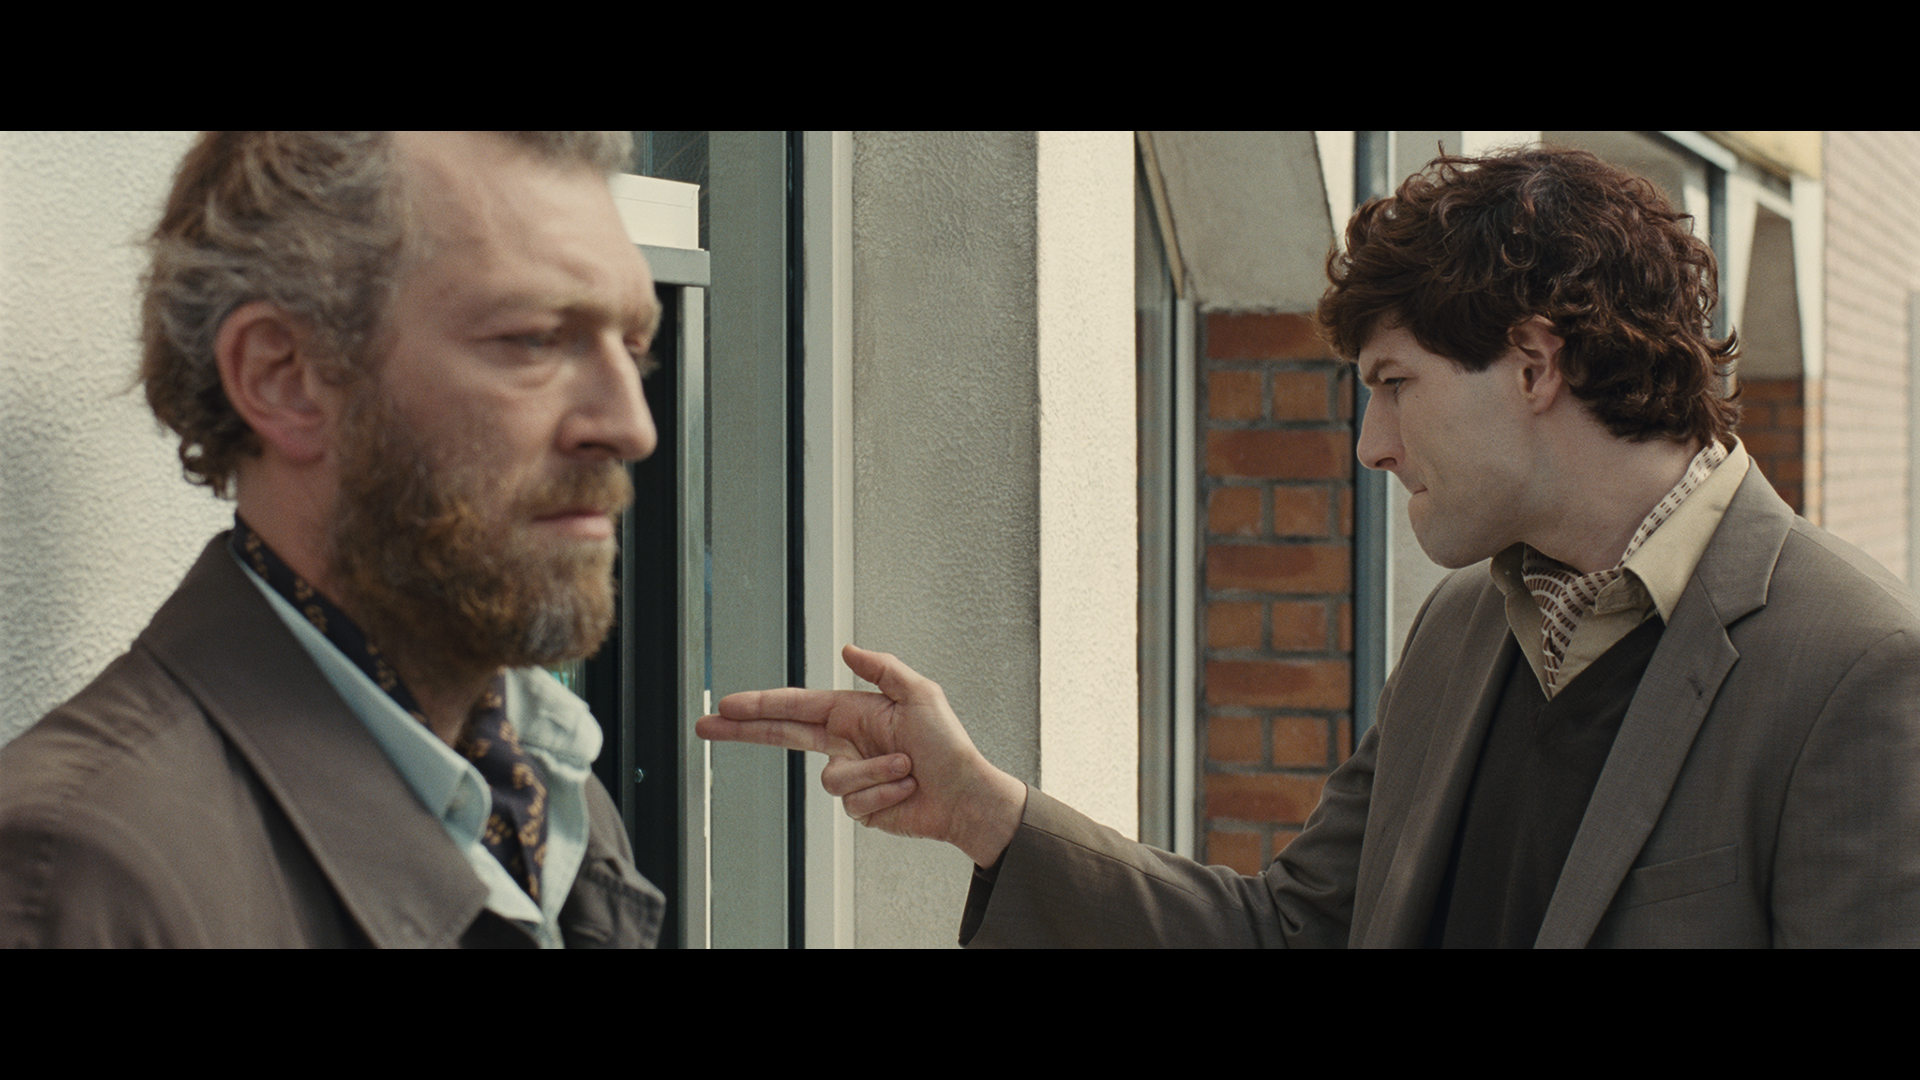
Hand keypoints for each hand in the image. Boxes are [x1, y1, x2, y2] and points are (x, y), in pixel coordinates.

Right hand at [695, 644, 1025, 866]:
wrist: (966, 797)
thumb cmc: (948, 746)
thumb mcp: (921, 694)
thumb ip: (882, 668)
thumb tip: (847, 648)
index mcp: (853, 713)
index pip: (795, 707)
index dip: (759, 706)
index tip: (727, 705)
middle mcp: (846, 743)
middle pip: (781, 737)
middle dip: (744, 731)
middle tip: (705, 726)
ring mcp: (852, 777)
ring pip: (833, 780)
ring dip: (874, 772)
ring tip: (907, 768)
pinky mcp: (860, 807)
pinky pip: (854, 802)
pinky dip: (883, 792)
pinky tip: (905, 789)